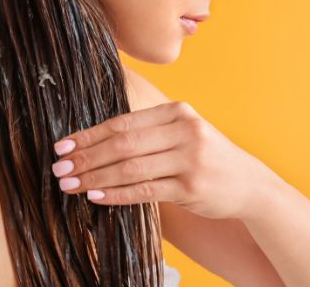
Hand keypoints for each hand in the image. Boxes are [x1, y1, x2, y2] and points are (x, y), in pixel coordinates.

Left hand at [50, 101, 272, 219]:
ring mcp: (189, 159)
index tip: (63, 145)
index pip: (124, 122)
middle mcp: (185, 131)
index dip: (90, 134)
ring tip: (69, 184)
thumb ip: (150, 131)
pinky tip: (96, 197)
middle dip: (86, 157)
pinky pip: (144, 191)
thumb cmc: (208, 157)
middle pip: (123, 144)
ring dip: (94, 177)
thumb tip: (96, 139)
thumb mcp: (185, 133)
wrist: (249, 183)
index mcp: (178, 112)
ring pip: (130, 168)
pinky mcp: (191, 187)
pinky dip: (116, 194)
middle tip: (59, 167)